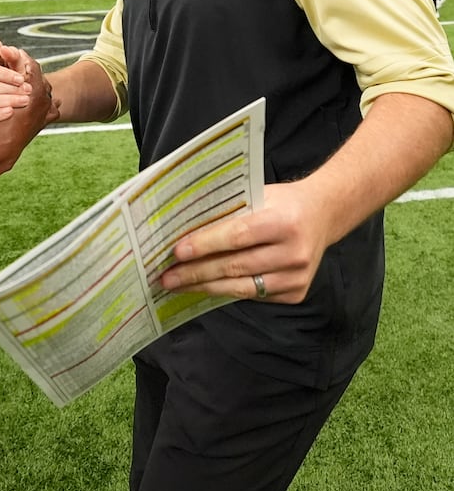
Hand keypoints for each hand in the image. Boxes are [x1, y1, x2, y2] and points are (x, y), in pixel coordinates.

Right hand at [0, 38, 60, 129]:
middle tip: (28, 91)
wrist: (23, 106)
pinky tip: (10, 112)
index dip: (3, 74)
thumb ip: (10, 56)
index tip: (21, 78)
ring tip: (24, 101)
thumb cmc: (17, 82)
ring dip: (7, 101)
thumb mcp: (18, 68)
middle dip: (8, 89)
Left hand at [159, 182, 329, 304]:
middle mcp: (294, 252)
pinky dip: (227, 290)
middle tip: (166, 277)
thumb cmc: (282, 202)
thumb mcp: (258, 196)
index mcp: (283, 222)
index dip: (205, 245)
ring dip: (205, 287)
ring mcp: (297, 276)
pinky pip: (254, 294)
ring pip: (241, 287)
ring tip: (177, 285)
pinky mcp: (296, 293)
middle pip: (235, 266)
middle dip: (196, 273)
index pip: (237, 236)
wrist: (324, 214)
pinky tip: (205, 287)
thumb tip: (185, 228)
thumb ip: (229, 212)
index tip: (177, 252)